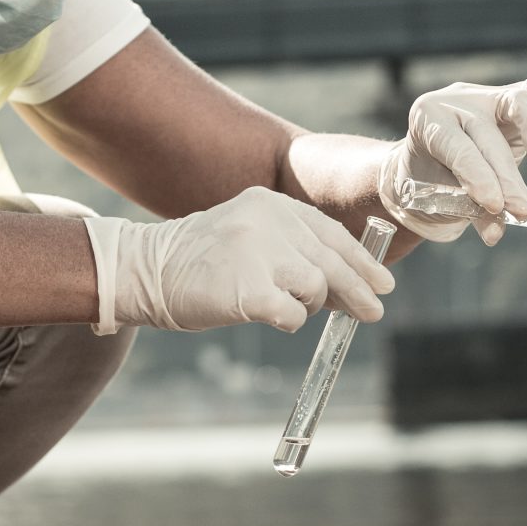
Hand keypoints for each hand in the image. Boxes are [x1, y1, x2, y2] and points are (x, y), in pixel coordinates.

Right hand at [82, 189, 395, 332]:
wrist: (144, 270)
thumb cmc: (200, 261)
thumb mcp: (249, 237)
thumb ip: (293, 250)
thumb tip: (349, 285)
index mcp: (271, 204)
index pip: (330, 233)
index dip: (361, 260)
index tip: (382, 282)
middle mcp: (267, 221)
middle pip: (332, 260)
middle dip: (358, 289)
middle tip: (374, 312)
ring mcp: (257, 253)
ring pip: (317, 285)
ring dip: (311, 304)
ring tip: (291, 308)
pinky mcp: (247, 289)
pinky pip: (292, 313)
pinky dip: (291, 321)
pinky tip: (275, 318)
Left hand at [377, 42, 526, 245]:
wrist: (422, 168)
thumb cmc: (429, 184)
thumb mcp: (441, 199)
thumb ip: (470, 211)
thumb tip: (497, 234)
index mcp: (427, 118)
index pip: (458, 147)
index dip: (478, 176)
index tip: (496, 206)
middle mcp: (456, 100)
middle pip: (488, 136)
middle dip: (506, 177)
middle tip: (520, 210)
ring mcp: (486, 96)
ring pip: (519, 109)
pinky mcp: (511, 101)